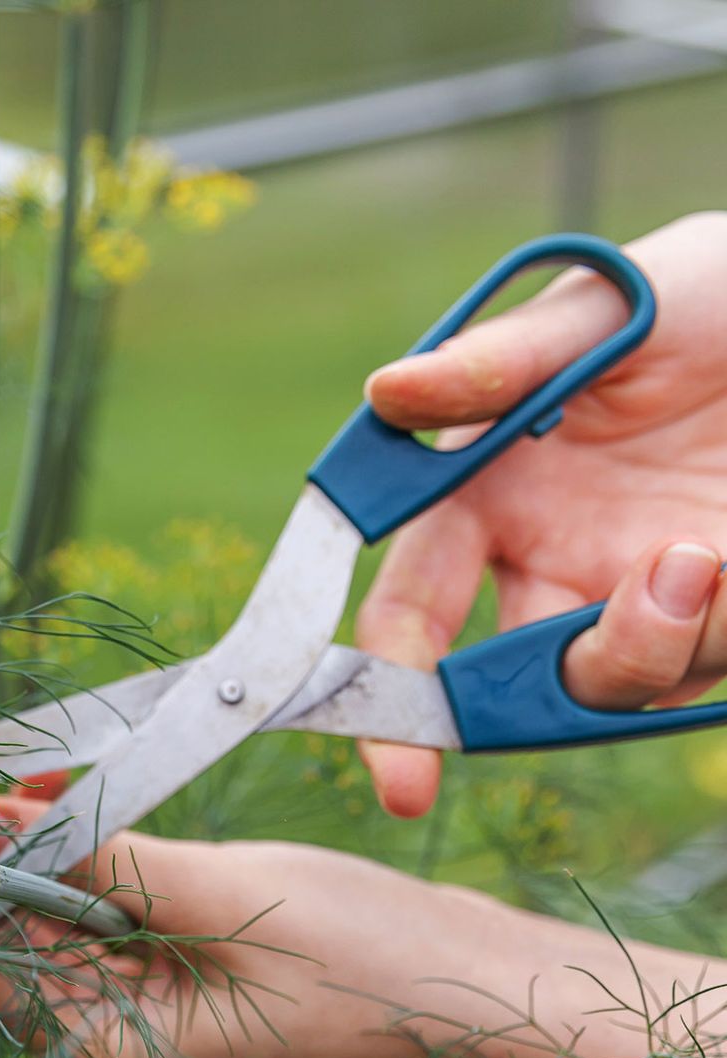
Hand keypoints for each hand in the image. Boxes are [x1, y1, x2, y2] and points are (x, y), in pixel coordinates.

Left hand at [0, 788, 726, 1057]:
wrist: (474, 983)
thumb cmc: (366, 958)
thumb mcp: (218, 897)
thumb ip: (97, 861)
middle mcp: (108, 1056)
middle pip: (12, 935)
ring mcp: (140, 1026)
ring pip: (52, 916)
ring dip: (35, 834)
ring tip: (9, 747)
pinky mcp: (168, 987)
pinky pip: (100, 915)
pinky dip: (85, 854)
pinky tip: (64, 787)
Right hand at [357, 212, 726, 816]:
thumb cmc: (714, 296)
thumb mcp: (611, 309)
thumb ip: (503, 363)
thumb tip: (385, 391)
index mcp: (488, 494)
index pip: (410, 602)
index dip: (380, 677)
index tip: (384, 746)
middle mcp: (550, 560)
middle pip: (491, 680)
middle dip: (483, 720)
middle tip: (485, 735)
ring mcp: (638, 595)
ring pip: (603, 685)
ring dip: (640, 649)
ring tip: (697, 560)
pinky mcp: (723, 614)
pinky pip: (705, 665)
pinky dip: (720, 628)